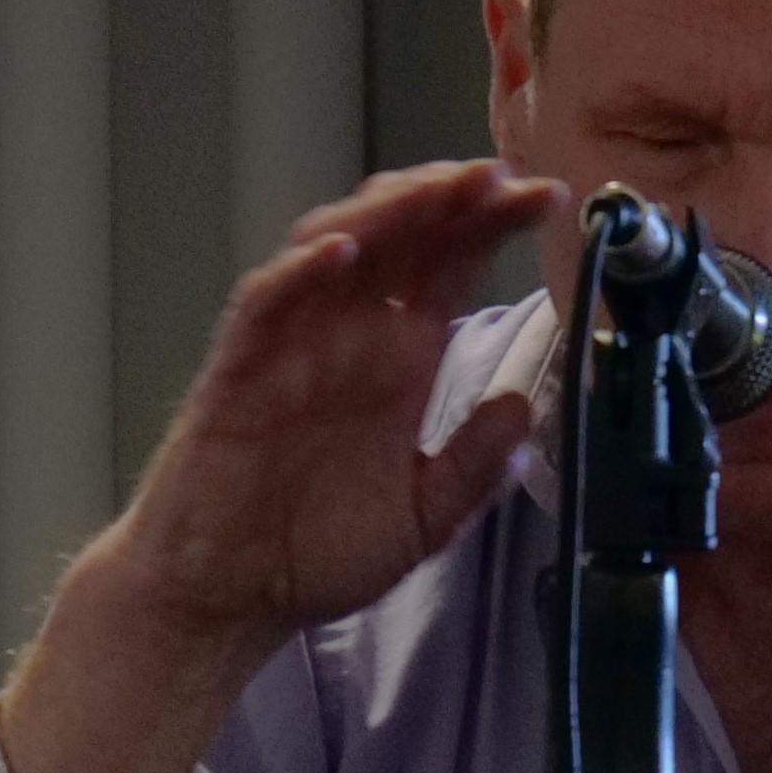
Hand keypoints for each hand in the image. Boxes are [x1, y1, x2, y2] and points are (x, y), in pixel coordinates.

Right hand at [0, 158, 560, 772]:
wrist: (228, 597)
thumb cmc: (312, 552)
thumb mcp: (422, 517)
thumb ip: (472, 465)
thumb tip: (525, 409)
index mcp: (399, 359)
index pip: (451, 265)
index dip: (492, 224)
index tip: (543, 198)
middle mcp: (349, 337)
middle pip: (400, 236)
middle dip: (448, 196)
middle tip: (498, 175)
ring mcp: (291, 346)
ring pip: (333, 245)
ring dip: (386, 213)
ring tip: (435, 192)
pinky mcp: (239, 371)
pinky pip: (265, 304)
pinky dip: (300, 272)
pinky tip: (341, 252)